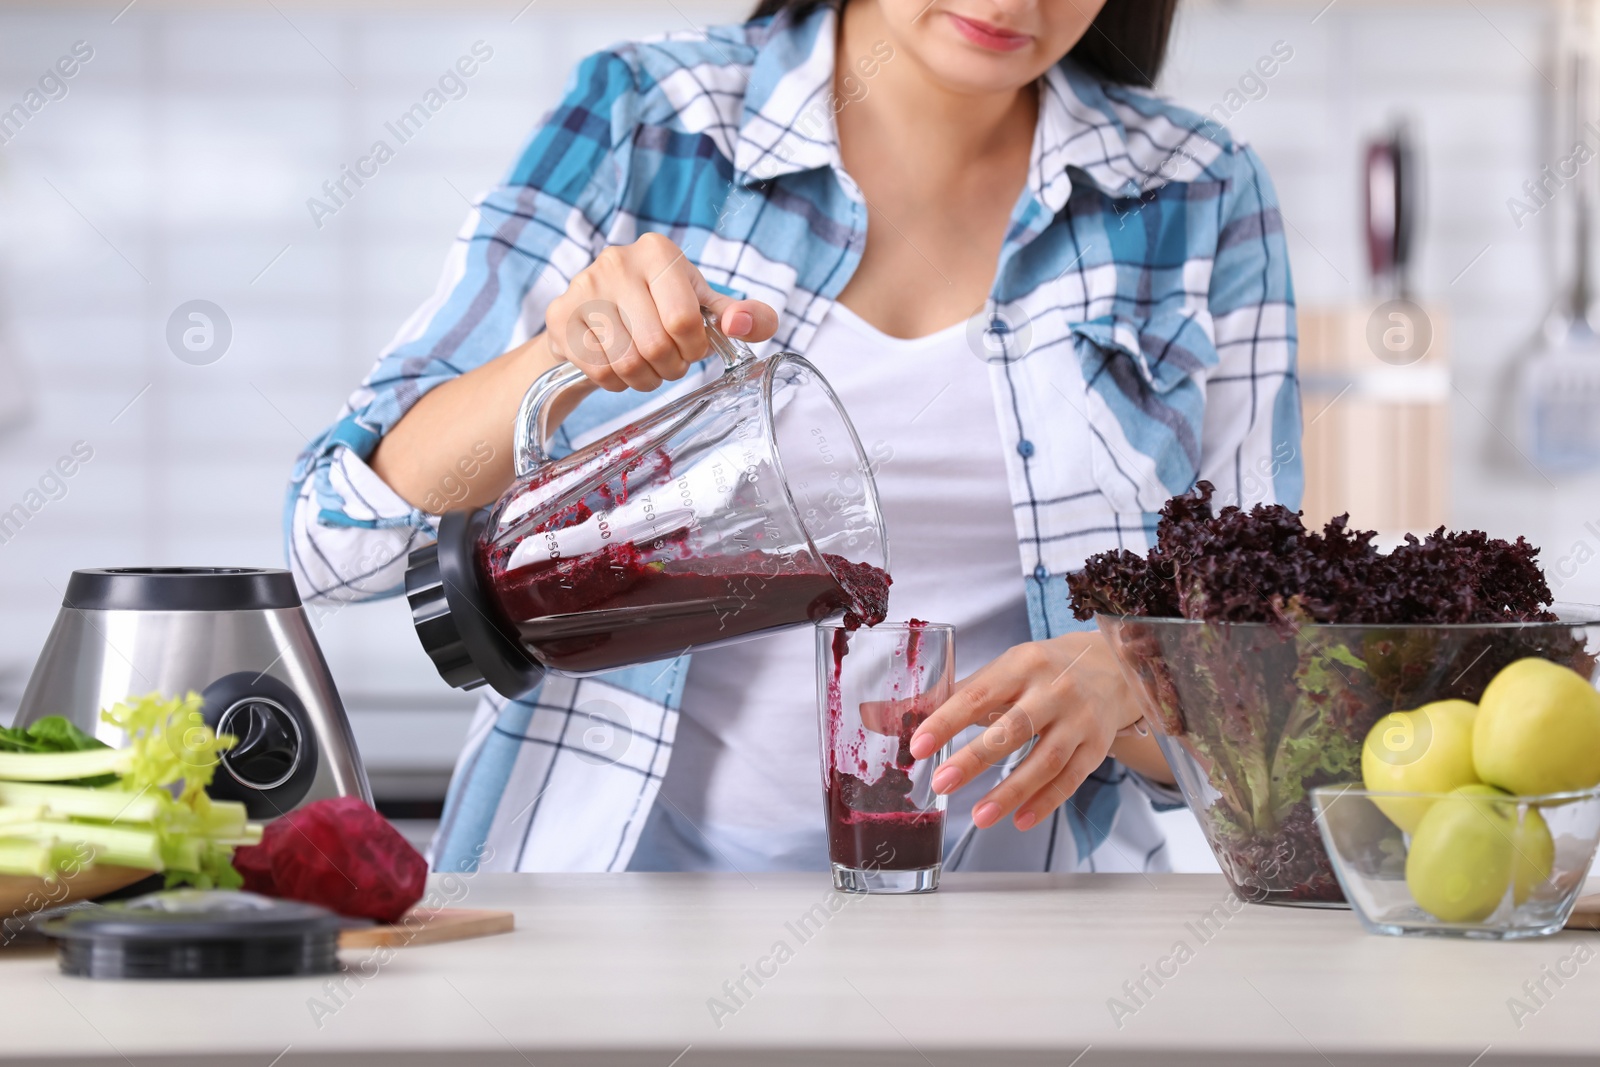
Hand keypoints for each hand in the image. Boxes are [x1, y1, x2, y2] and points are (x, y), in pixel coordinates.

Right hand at [544, 233, 778, 391]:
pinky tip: (620, 369)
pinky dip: (617, 382)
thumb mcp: (704, 306)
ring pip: (625, 362)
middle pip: (654, 345)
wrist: (597, 312)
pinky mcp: (561, 315)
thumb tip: (742, 325)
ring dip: (644, 379)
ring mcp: (583, 287)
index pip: (684, 320)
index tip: (691, 348)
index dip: (693, 349)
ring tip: (647, 369)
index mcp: (658, 252)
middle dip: (670, 368)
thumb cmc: (660, 308)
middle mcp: (618, 261)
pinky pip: (598, 370)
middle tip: (669, 364)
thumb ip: (743, 315)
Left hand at [907, 631, 1153, 831]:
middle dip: (975, 759)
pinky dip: (1045, 802)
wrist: (1110, 666)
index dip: (947, 721)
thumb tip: (879, 717)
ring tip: (978, 817)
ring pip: (1046, 760)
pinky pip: (1071, 779)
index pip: (978, 694)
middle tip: (940, 785)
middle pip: (1013, 728)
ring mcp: (1080, 719)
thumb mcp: (998, 673)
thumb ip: (945, 698)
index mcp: (1021, 665)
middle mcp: (1054, 690)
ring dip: (1011, 791)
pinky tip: (1019, 820)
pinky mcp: (1097, 746)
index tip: (918, 746)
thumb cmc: (1039, 672)